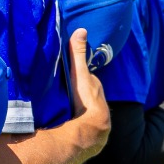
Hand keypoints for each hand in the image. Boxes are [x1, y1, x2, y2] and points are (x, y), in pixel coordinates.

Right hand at [63, 29, 111, 154]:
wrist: (90, 131)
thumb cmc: (85, 100)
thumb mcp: (79, 75)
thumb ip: (77, 55)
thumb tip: (81, 30)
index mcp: (95, 88)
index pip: (86, 78)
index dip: (78, 75)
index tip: (68, 74)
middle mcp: (99, 102)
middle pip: (86, 93)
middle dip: (77, 90)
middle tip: (63, 90)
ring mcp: (97, 118)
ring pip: (85, 109)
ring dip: (77, 108)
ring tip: (64, 108)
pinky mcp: (93, 133)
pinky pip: (84, 123)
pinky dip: (78, 122)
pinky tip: (70, 124)